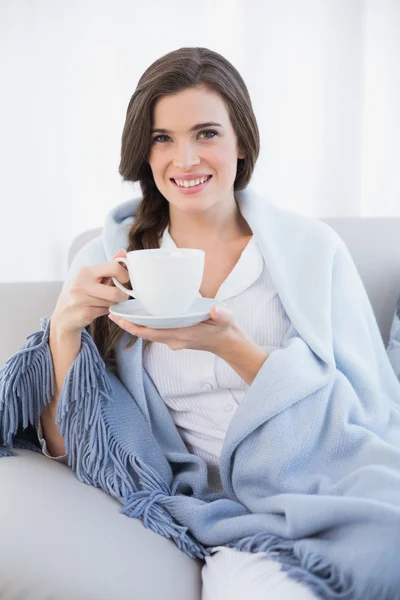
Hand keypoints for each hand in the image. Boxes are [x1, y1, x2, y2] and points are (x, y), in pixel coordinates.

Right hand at [51, 249, 130, 334]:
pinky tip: (98, 309)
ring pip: (111, 303)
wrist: (62, 316)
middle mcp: (81, 284)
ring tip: (104, 302)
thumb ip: (109, 266)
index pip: (114, 268)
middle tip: (121, 296)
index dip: (124, 275)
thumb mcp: (91, 277)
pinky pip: (105, 311)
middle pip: (115, 292)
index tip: (124, 280)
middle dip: (122, 296)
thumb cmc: (79, 293)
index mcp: (85, 271)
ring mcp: (81, 300)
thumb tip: (123, 252)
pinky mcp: (84, 313)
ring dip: (112, 304)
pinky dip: (106, 311)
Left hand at [108, 303, 239, 354]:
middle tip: (112, 313)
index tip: (120, 320)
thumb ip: (221, 314)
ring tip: (119, 313)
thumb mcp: (225, 318)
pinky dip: (144, 325)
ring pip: (149, 333)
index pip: (152, 332)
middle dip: (128, 325)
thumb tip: (216, 310)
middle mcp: (174, 339)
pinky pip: (155, 331)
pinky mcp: (174, 336)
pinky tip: (138, 315)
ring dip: (134, 325)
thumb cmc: (224, 328)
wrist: (227, 342)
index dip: (135, 327)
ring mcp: (173, 339)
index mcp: (182, 334)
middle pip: (145, 333)